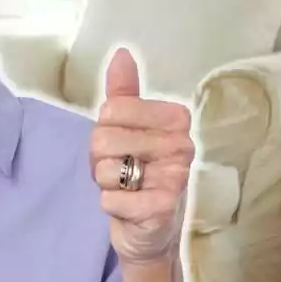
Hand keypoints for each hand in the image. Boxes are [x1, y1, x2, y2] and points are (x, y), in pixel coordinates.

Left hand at [90, 48, 195, 264]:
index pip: (111, 108)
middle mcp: (181, 144)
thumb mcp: (129, 129)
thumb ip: (124, 92)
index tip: (121, 143)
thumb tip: (121, 53)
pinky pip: (110, 199)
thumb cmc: (137, 171)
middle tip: (121, 169)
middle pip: (102, 137)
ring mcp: (175, 176)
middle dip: (99, 158)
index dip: (104, 129)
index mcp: (175, 118)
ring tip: (125, 188)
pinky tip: (130, 207)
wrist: (149, 228)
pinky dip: (111, 206)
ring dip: (104, 183)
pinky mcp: (162, 207)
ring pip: (104, 168)